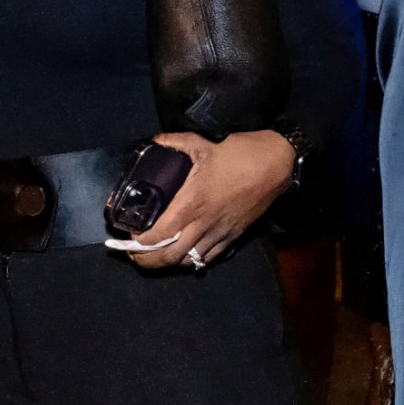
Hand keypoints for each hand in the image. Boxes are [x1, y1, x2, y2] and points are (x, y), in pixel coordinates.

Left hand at [112, 130, 295, 272]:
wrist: (275, 165)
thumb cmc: (238, 154)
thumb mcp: (202, 143)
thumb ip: (173, 142)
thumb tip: (154, 141)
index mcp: (192, 203)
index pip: (159, 235)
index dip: (139, 243)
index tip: (128, 237)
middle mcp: (204, 224)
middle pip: (170, 256)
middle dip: (148, 261)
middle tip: (135, 255)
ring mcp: (220, 233)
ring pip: (189, 261)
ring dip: (169, 263)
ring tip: (156, 257)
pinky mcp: (234, 236)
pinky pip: (209, 257)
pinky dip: (193, 260)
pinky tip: (185, 255)